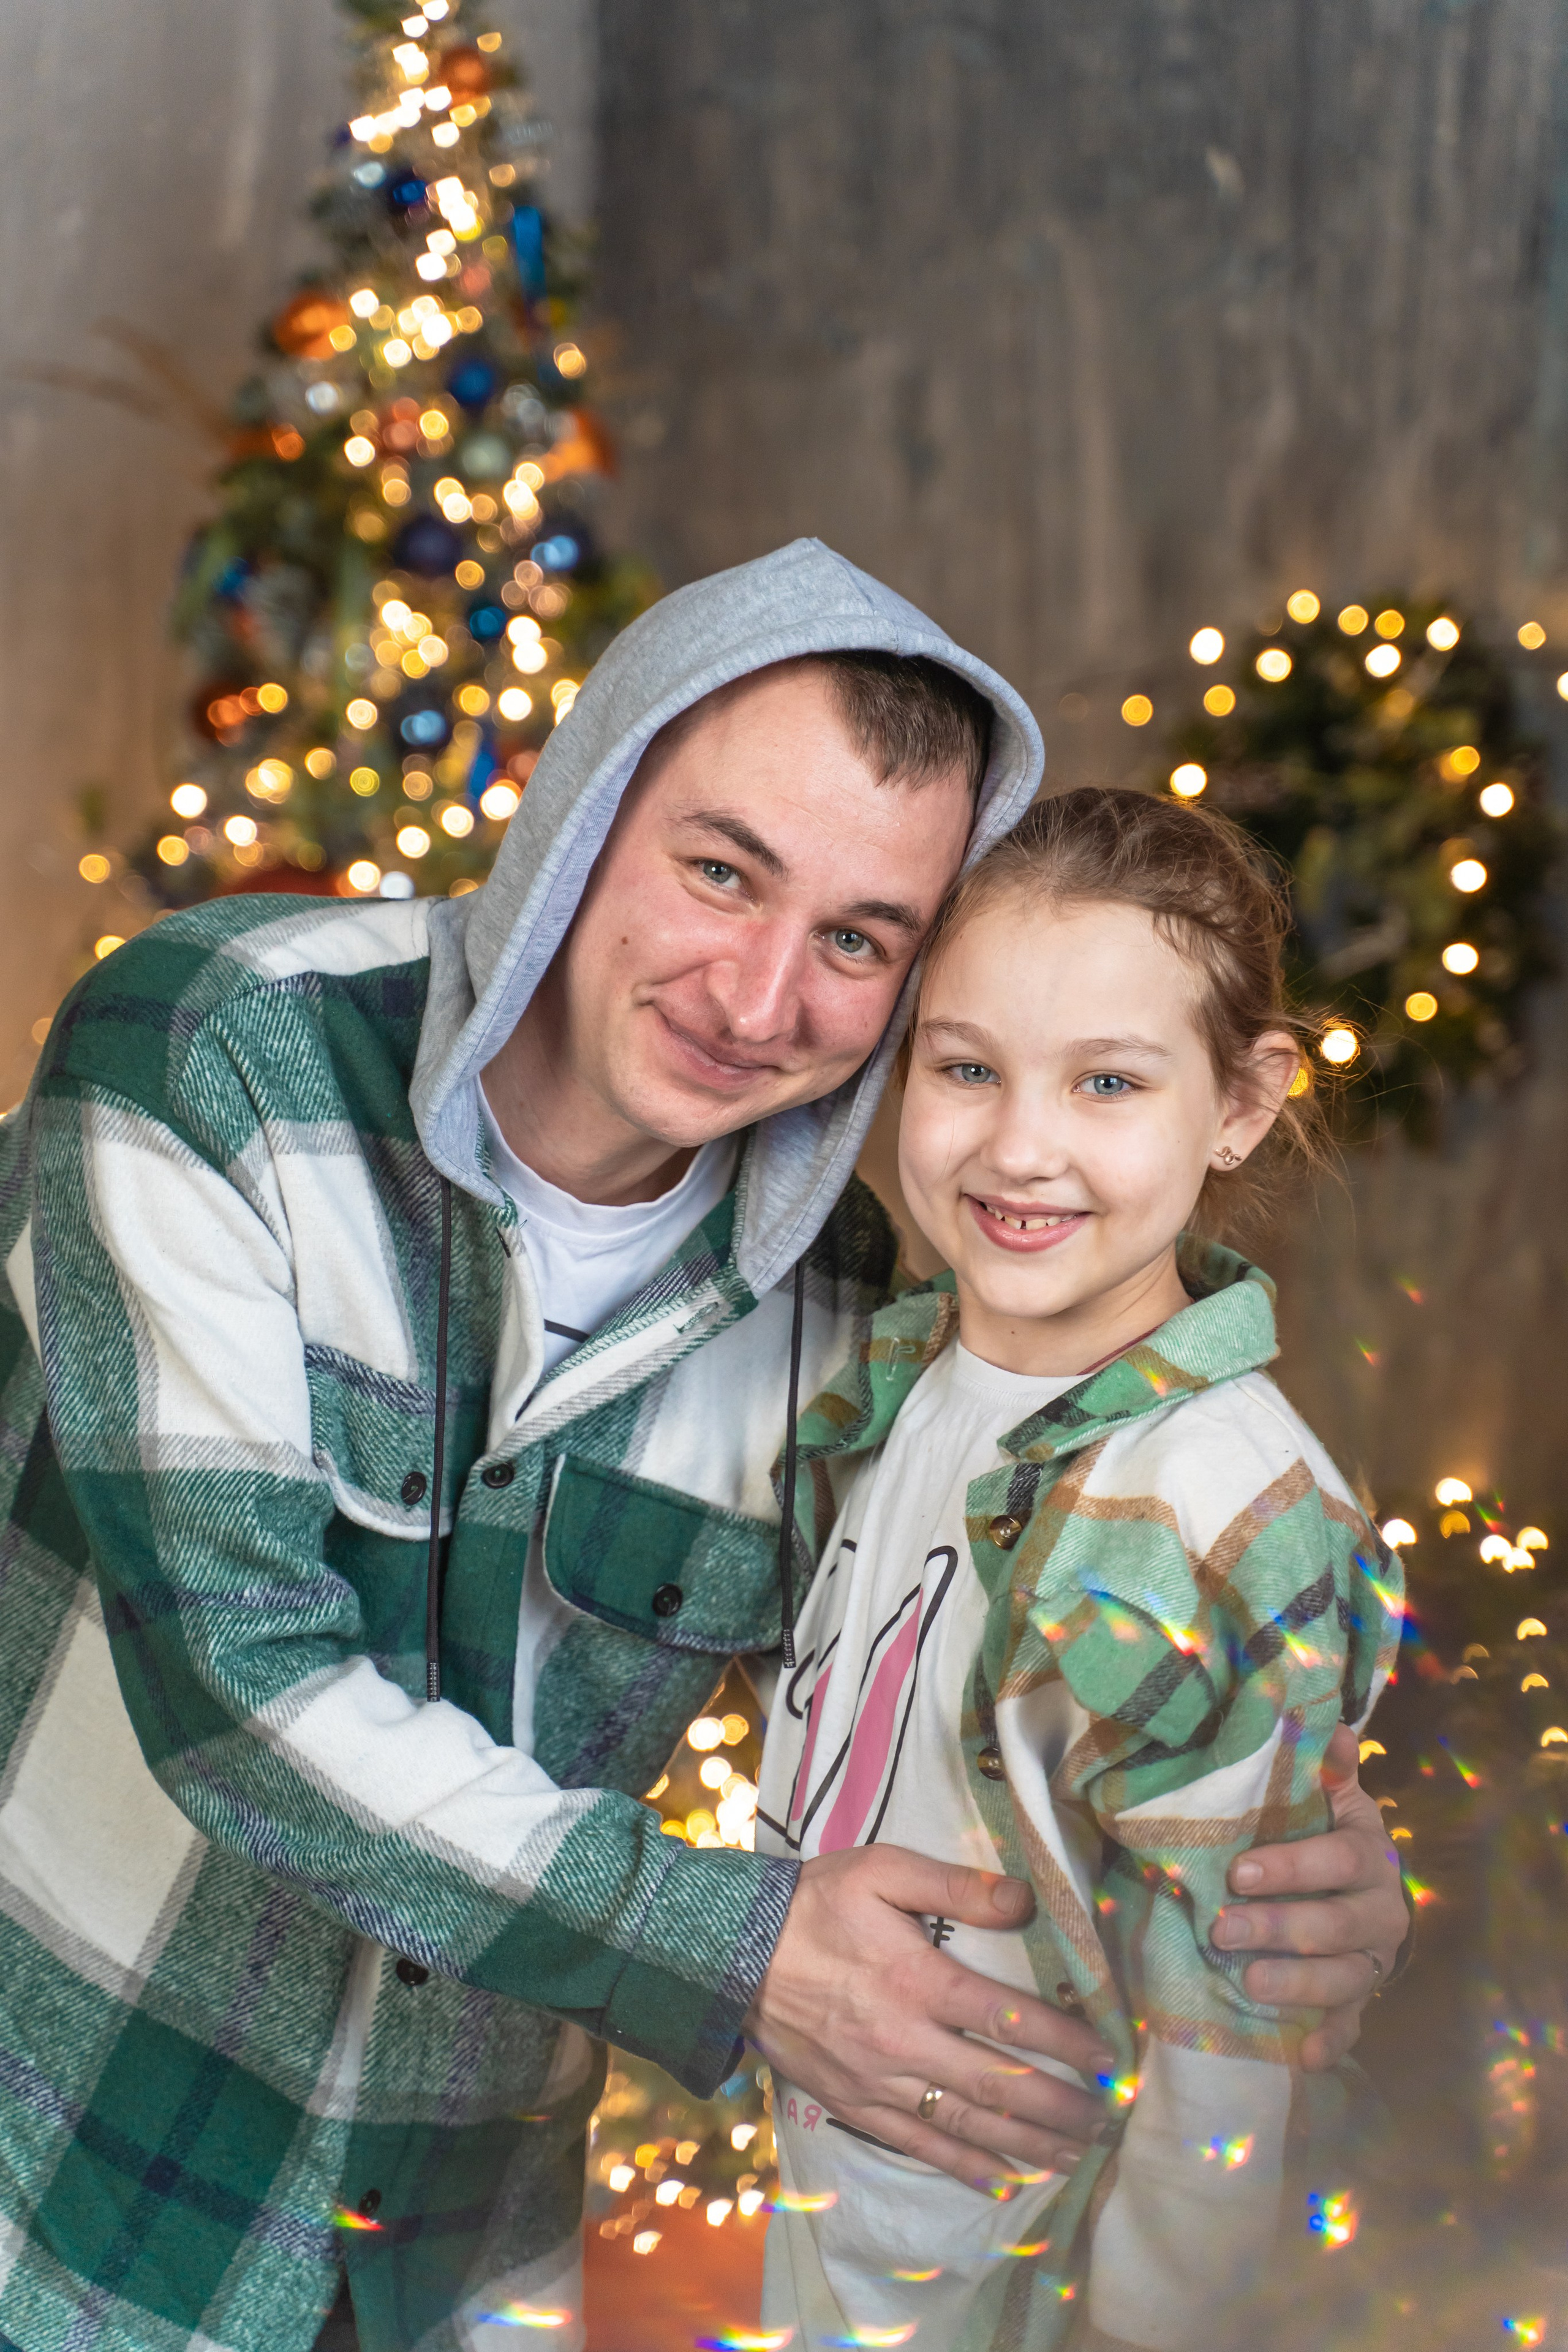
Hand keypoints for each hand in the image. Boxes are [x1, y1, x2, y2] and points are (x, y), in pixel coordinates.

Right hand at [745, 1844, 1113, 2191]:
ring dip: (1025, 2145)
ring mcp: (878, 2081)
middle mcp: (904, 2040)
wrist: (730, 1953)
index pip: (1007, 2017)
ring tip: (1074, 2156)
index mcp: (917, 1979)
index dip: (1063, 2040)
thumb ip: (956, 1884)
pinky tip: (1003, 2183)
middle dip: (1058, 2107)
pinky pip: (918, 2145)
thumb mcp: (883, 1870)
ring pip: (965, 2125)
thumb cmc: (814, 1903)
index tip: (1105, 2057)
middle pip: (997, 2085)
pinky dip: (964, 2168)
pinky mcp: (854, 2104)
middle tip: (1105, 2118)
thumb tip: (1024, 1900)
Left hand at [1212, 1723, 1406, 2068]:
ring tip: (1247, 1984)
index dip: (1292, 1867)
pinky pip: (1350, 2026)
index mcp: (1369, 1853)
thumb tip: (1330, 1726)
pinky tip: (1301, 2057)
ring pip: (1345, 1979)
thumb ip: (1324, 1767)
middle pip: (1338, 1926)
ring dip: (1296, 1985)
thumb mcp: (1325, 1798)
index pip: (1339, 1859)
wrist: (1356, 1888)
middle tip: (1222, 1930)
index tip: (1237, 1873)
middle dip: (1280, 1929)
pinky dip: (1328, 2042)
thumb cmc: (1320, 1833)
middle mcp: (1380, 1909)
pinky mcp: (1359, 2001)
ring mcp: (1372, 1960)